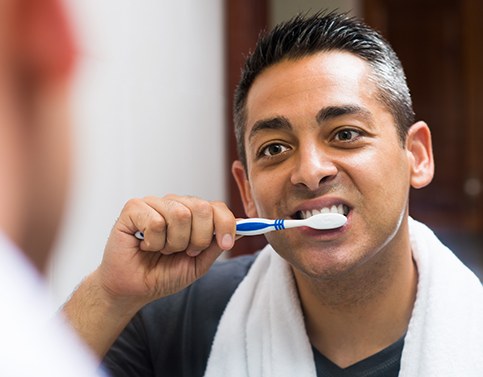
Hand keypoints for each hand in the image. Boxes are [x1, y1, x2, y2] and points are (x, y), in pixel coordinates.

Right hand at [97, 195, 235, 308]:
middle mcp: (175, 204)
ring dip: (173, 243)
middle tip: (183, 252)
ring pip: (180, 214)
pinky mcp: (134, 208)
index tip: (226, 244)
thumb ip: (217, 244)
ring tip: (162, 250)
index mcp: (192, 213)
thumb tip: (242, 226)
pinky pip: (156, 221)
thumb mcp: (199, 263)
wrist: (134, 288)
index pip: (216, 207)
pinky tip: (145, 245)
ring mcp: (154, 203)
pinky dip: (154, 242)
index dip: (225, 224)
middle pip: (201, 208)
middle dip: (198, 239)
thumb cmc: (163, 274)